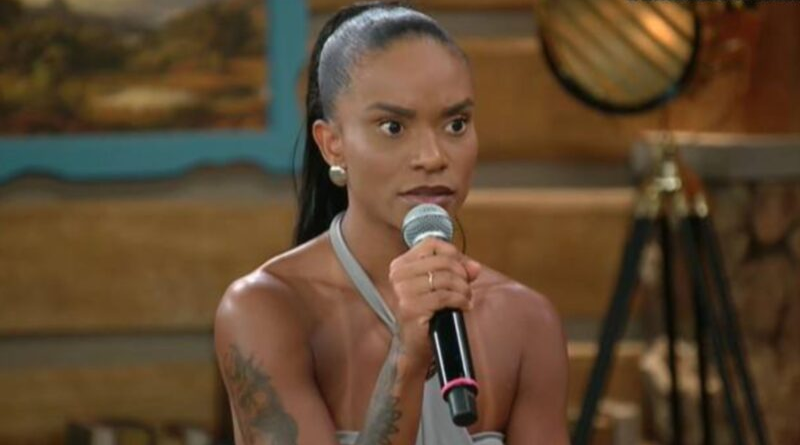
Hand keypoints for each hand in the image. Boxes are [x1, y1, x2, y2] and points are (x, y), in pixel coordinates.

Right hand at [388, 238, 481, 369]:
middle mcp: (398, 275)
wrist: (415, 345)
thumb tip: (475, 267)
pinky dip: (460, 300)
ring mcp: (403, 291)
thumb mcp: (440, 287)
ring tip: (465, 298)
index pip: (431, 244)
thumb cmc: (427, 313)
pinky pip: (445, 296)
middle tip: (467, 288)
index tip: (462, 268)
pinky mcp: (412, 307)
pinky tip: (464, 306)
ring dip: (463, 289)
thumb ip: (458, 273)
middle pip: (442, 261)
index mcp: (401, 265)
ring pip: (445, 279)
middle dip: (461, 274)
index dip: (452, 253)